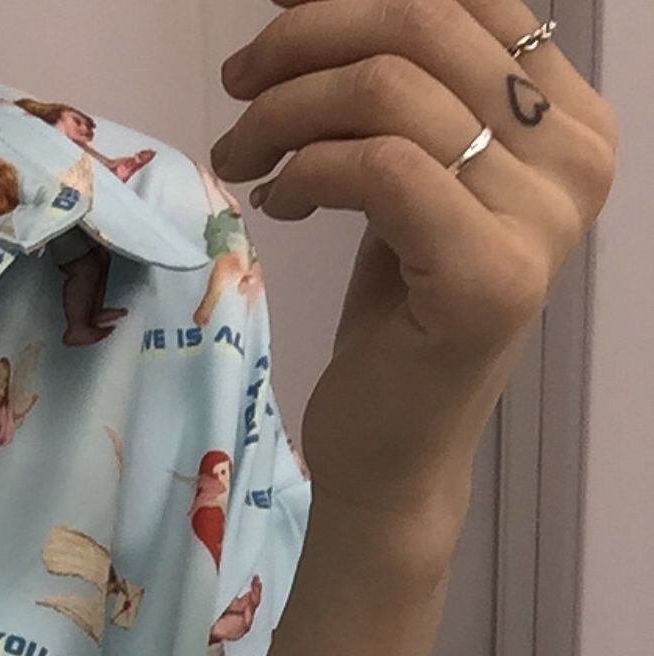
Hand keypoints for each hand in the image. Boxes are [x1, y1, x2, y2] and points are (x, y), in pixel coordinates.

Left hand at [210, 0, 616, 542]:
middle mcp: (577, 156)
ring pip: (389, 91)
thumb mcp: (404, 180)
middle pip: (423, 24)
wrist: (393, 450)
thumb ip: (394, 91)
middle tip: (239, 82)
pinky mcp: (487, 275)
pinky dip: (304, 170)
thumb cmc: (398, 319)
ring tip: (240, 154)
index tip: (275, 18)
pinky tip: (278, 203)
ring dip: (285, 111)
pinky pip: (377, 167)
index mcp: (571, 117)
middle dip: (306, 37)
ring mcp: (542, 218)